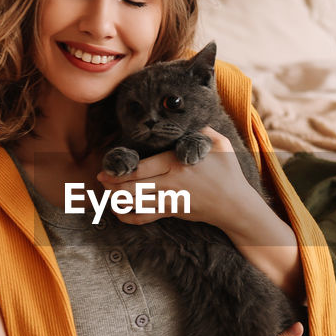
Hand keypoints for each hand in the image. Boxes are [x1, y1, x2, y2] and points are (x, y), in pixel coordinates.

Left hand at [96, 127, 259, 228]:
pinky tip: (118, 213)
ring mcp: (169, 200)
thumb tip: (189, 118)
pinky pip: (145, 218)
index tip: (107, 167)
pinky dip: (129, 217)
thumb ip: (202, 130)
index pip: (141, 169)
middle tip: (100, 178)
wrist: (235, 205)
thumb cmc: (228, 173)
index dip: (121, 170)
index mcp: (176, 163)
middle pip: (132, 186)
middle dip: (112, 183)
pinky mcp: (172, 212)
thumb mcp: (219, 144)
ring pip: (135, 202)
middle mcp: (170, 183)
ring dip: (117, 198)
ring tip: (105, 192)